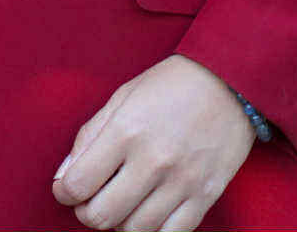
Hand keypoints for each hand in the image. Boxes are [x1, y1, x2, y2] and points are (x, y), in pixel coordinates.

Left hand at [51, 54, 254, 231]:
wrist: (232, 79)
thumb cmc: (172, 85)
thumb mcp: (124, 95)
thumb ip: (90, 136)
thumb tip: (64, 177)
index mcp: (127, 129)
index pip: (77, 185)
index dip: (64, 192)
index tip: (68, 188)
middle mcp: (153, 159)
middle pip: (101, 216)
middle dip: (88, 212)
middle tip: (94, 197)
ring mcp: (181, 181)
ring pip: (134, 231)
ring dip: (121, 222)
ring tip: (124, 201)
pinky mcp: (205, 195)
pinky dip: (154, 230)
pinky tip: (149, 211)